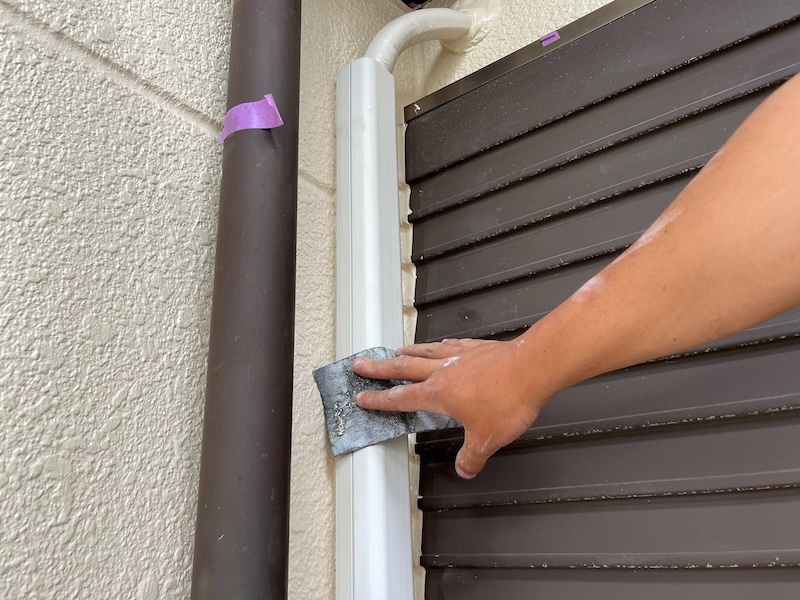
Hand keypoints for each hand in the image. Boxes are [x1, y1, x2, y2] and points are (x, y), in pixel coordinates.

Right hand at [353, 337, 555, 478]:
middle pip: (403, 367)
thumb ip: (471, 457)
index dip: (379, 399)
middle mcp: (443, 370)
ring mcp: (460, 356)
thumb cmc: (509, 398)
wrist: (532, 367)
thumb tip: (464, 469)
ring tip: (394, 351)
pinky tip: (441, 344)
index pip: (401, 398)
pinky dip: (440, 345)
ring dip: (406, 352)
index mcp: (439, 393)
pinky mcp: (477, 347)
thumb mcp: (487, 439)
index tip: (362, 397)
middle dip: (379, 368)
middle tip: (361, 364)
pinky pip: (451, 344)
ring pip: (424, 351)